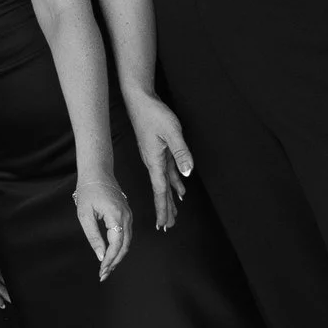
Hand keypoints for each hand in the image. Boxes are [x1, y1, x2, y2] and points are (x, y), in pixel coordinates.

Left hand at [72, 170, 133, 280]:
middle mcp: (126, 217)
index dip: (110, 260)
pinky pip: (126, 235)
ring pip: (127, 242)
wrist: (97, 172)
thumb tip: (101, 256)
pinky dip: (120, 247)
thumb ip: (93, 237)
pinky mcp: (127, 215)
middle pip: (125, 246)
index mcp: (116, 216)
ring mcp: (128, 215)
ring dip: (118, 256)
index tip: (102, 271)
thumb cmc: (88, 191)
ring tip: (107, 268)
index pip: (116, 245)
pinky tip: (111, 254)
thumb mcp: (85, 215)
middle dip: (115, 262)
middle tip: (104, 275)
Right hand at [125, 92, 193, 231]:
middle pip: (161, 191)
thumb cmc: (154, 115)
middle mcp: (153, 162)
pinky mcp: (158, 150)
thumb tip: (188, 173)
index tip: (163, 224)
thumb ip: (181, 153)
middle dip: (165, 208)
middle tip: (167, 226)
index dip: (163, 208)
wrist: (140, 101)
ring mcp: (155, 157)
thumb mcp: (172, 132)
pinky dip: (174, 182)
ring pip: (164, 183)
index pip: (160, 190)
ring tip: (173, 213)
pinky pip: (167, 171)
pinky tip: (179, 188)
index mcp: (154, 161)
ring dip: (169, 198)